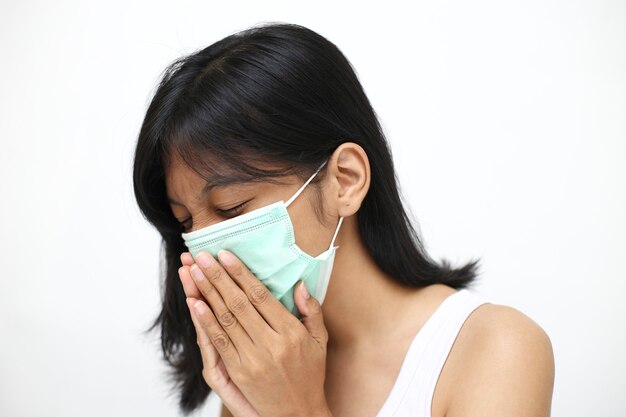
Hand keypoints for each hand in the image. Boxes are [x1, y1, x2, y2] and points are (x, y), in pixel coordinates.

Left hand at [184, 249, 331, 416]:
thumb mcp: (320, 341)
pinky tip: (195, 304)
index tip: (225, 255)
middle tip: (201, 256)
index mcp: (290, 332)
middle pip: (238, 303)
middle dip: (217, 277)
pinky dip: (205, 322)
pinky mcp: (238, 372)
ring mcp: (252, 359)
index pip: (260, 296)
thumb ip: (312, 310)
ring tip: (193, 272)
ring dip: (206, 293)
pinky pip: (218, 342)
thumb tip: (300, 284)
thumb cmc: (310, 375)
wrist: (298, 414)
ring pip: (225, 320)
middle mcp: (270, 344)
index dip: (240, 274)